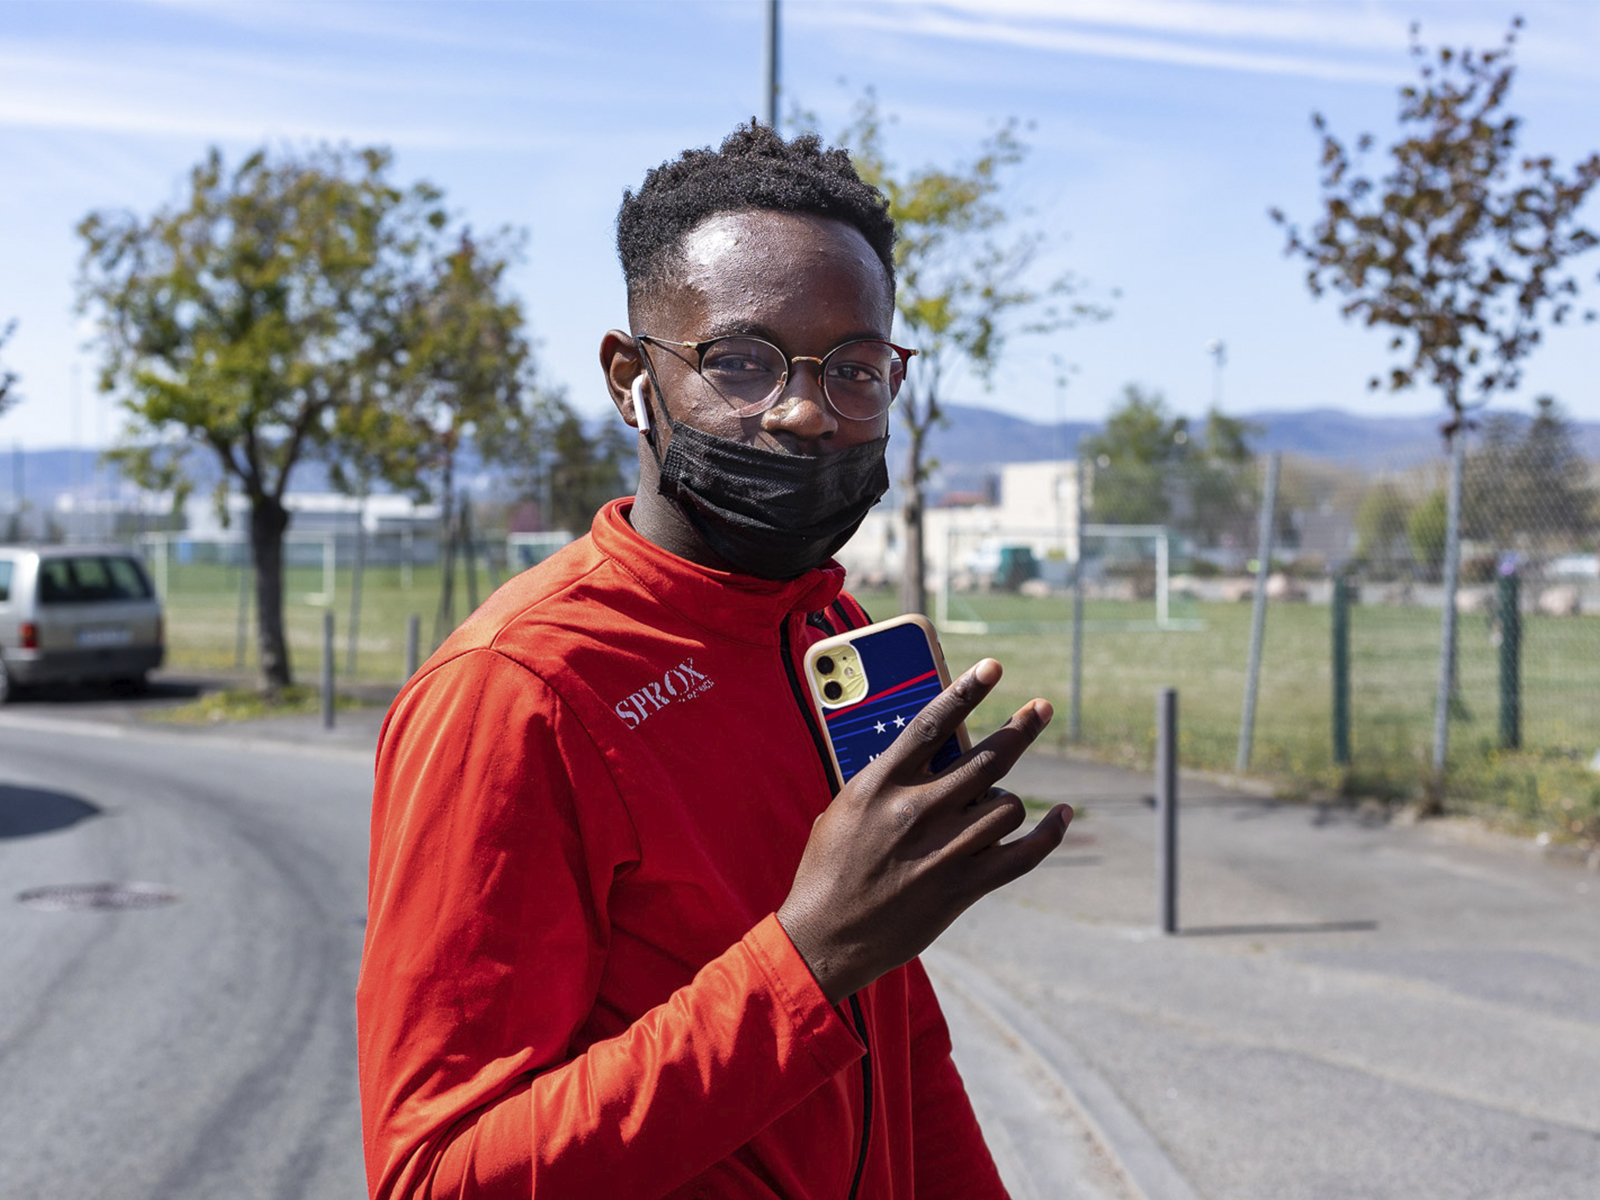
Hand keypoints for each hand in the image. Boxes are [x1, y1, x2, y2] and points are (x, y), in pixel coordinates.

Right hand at [776, 658, 1071, 1003]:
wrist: (826, 936)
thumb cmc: (829, 868)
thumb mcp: (846, 807)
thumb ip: (887, 778)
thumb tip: (931, 750)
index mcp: (880, 785)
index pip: (932, 724)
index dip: (966, 691)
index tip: (994, 668)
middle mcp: (916, 811)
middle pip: (987, 759)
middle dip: (1021, 728)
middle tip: (1041, 709)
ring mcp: (944, 850)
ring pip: (1007, 805)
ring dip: (1006, 798)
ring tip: (995, 802)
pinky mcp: (963, 887)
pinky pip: (1023, 853)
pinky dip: (1048, 833)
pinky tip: (1060, 815)